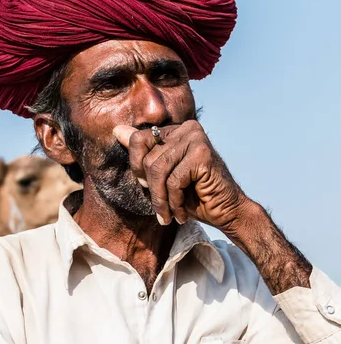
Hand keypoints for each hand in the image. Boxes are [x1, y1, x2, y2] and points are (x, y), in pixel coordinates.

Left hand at [113, 120, 249, 231]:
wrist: (227, 212)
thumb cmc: (194, 195)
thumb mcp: (162, 174)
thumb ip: (142, 152)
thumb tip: (116, 130)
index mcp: (175, 131)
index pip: (138, 139)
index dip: (137, 167)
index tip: (148, 188)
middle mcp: (186, 129)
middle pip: (148, 159)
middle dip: (153, 190)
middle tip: (163, 208)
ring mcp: (196, 139)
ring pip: (158, 170)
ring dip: (162, 200)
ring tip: (169, 215)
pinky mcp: (202, 154)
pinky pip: (173, 181)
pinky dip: (175, 202)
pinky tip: (183, 213)